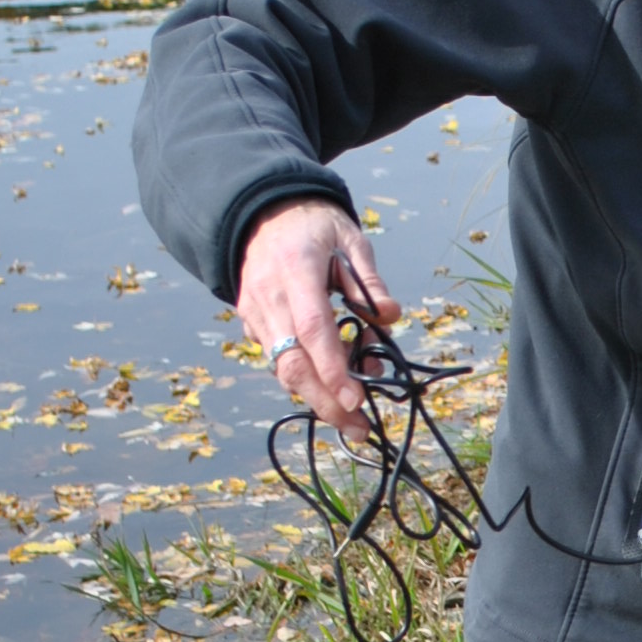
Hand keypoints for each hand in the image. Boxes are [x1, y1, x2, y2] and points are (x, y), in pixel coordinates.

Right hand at [236, 200, 400, 429]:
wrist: (263, 212)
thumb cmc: (314, 226)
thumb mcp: (350, 238)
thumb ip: (369, 281)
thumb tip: (390, 316)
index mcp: (297, 269)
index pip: (313, 329)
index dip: (333, 369)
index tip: (355, 400)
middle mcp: (269, 295)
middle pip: (292, 363)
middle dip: (325, 403)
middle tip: (358, 428)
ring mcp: (255, 312)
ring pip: (282, 368)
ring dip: (317, 395)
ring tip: (353, 410)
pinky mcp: (251, 323)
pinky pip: (277, 359)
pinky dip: (305, 377)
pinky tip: (331, 381)